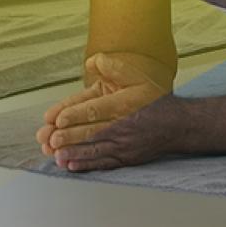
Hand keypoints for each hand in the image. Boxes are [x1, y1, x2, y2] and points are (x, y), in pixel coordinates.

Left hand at [36, 52, 171, 157]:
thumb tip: (92, 61)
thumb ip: (114, 67)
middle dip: (68, 136)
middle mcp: (123, 126)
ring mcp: (124, 144)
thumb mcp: (137, 76)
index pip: (96, 110)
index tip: (58, 119)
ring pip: (95, 150)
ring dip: (73, 152)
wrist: (176, 125)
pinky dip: (86, 164)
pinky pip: (103, 162)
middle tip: (48, 139)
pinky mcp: (125, 158)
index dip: (75, 115)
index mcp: (124, 104)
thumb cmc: (154, 99)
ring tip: (54, 154)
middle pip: (91, 132)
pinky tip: (71, 165)